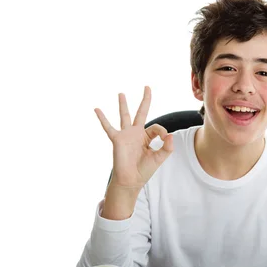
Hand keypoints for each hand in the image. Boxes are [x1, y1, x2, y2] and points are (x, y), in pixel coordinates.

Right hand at [95, 86, 173, 218]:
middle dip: (145, 100)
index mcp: (147, 137)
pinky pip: (108, 127)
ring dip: (123, 104)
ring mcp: (126, 135)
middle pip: (142, 112)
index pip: (157, 128)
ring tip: (121, 93)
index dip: (162, 132)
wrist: (131, 180)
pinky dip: (102, 118)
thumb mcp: (159, 158)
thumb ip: (167, 147)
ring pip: (125, 116)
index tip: (163, 139)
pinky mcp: (117, 140)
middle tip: (147, 87)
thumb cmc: (144, 170)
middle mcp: (137, 133)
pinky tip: (97, 109)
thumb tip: (169, 135)